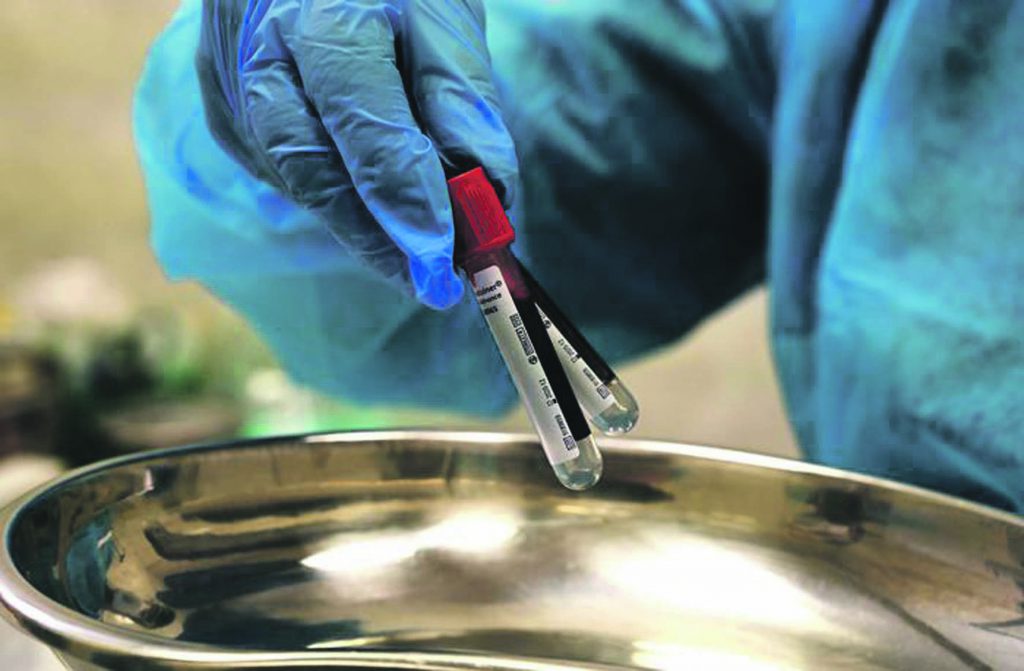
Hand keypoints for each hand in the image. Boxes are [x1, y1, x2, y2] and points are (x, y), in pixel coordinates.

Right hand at [195, 0, 518, 308]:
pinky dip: (336, 200)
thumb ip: (459, 98)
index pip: (363, 124)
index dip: (406, 198)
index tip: (445, 257)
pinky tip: (372, 210)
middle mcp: (258, 58)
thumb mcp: (439, 13)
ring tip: (416, 259)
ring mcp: (229, 90)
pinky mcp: (225, 115)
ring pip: (298, 183)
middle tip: (434, 285)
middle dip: (378, 239)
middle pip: (315, 172)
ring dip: (360, 228)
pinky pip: (284, 175)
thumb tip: (487, 189)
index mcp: (320, 17)